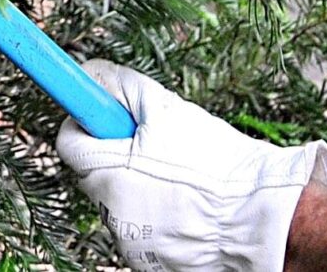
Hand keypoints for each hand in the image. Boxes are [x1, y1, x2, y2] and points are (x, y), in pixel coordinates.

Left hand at [56, 59, 326, 271]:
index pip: (68, 143)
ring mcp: (129, 241)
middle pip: (93, 173)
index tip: (104, 116)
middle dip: (114, 156)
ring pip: (118, 202)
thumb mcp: (165, 107)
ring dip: (135, 188)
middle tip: (153, 146)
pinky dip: (153, 216)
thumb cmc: (215, 162)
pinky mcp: (149, 261)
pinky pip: (139, 229)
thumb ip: (118, 84)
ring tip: (178, 178)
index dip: (86, 123)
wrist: (258, 215)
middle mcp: (111, 211)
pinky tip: (183, 205)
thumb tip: (89, 72)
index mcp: (108, 170)